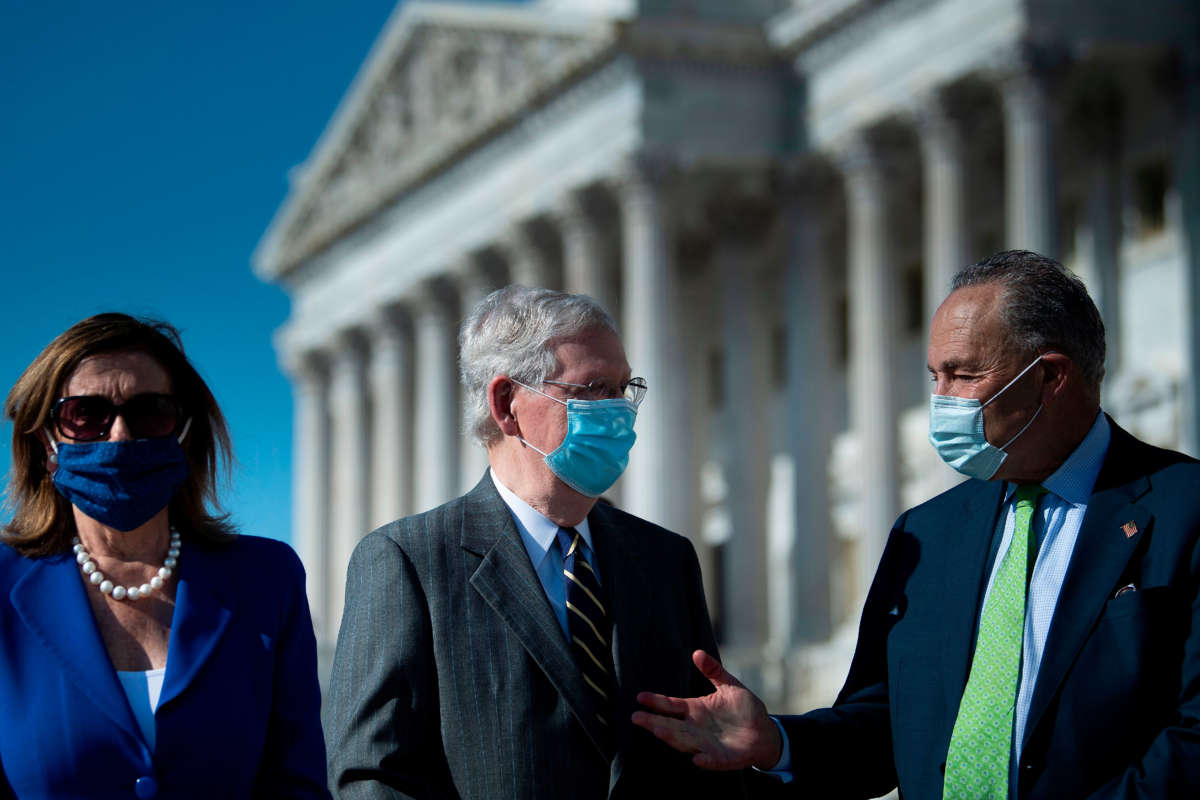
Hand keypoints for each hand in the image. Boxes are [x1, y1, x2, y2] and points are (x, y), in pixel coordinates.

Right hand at [631, 649, 781, 769]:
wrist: (764, 733)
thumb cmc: (744, 709)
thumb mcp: (729, 686)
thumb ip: (714, 671)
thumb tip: (696, 652)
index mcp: (696, 710)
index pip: (671, 706)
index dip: (656, 702)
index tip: (640, 697)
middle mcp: (696, 728)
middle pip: (670, 725)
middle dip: (653, 722)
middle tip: (635, 717)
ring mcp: (707, 744)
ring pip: (684, 742)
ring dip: (671, 738)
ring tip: (658, 731)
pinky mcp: (722, 758)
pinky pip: (712, 760)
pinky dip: (705, 761)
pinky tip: (697, 759)